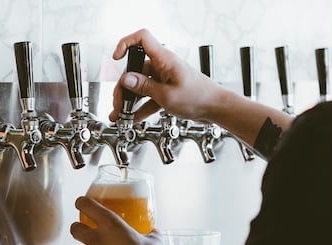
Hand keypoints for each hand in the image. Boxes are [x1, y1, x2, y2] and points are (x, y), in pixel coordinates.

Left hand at [70, 197, 165, 244]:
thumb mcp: (154, 241)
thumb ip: (150, 234)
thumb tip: (153, 232)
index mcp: (111, 224)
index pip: (86, 205)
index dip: (82, 203)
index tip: (82, 203)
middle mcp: (97, 238)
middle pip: (75, 228)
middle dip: (79, 229)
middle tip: (86, 231)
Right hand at [110, 29, 226, 123]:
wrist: (215, 109)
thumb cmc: (199, 98)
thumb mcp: (167, 95)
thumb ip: (145, 87)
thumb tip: (126, 80)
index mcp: (164, 60)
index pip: (141, 39)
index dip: (125, 44)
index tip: (116, 58)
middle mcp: (162, 66)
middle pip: (134, 71)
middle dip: (123, 88)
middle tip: (118, 104)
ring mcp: (163, 79)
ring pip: (139, 87)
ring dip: (129, 101)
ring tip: (121, 115)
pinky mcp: (165, 91)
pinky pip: (148, 98)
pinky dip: (140, 108)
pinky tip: (133, 118)